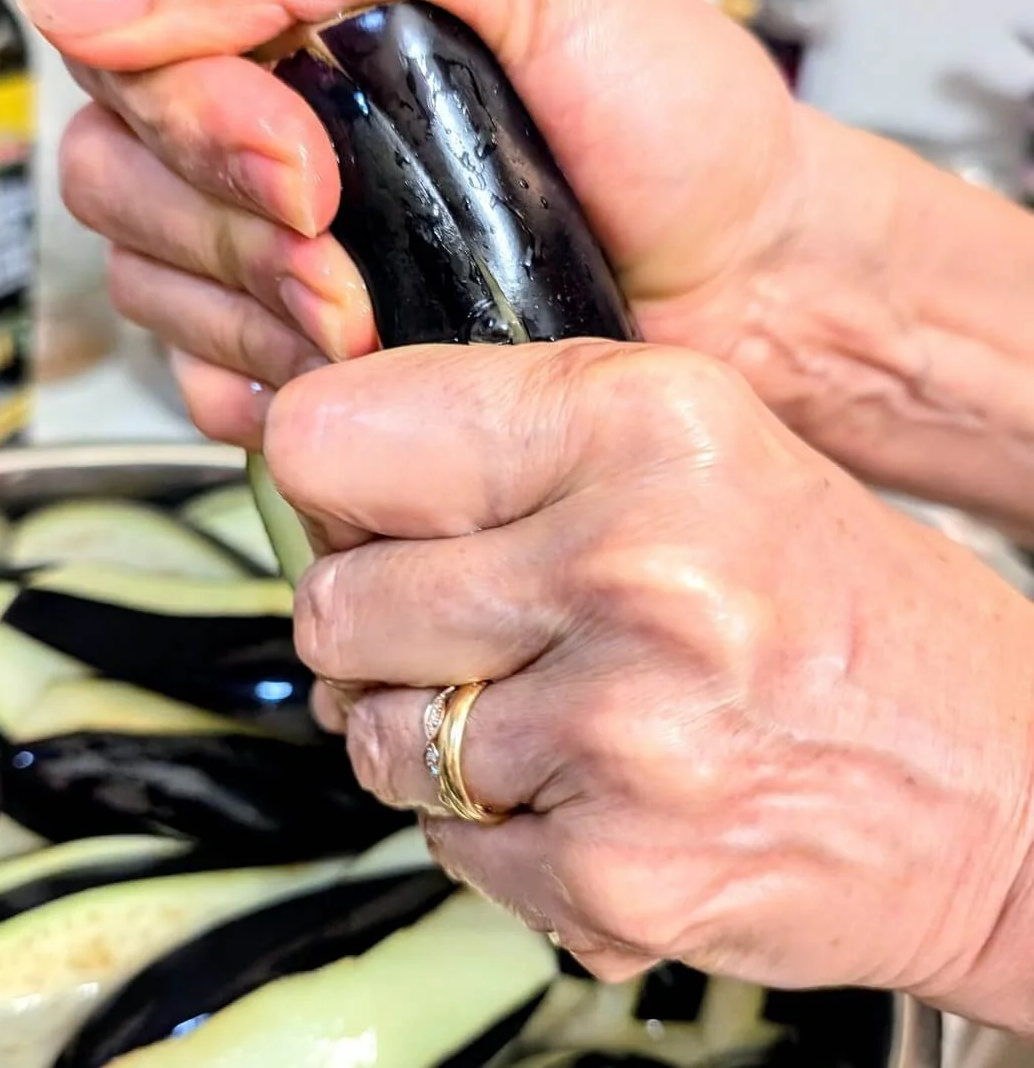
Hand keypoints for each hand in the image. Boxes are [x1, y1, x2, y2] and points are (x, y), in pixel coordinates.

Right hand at [23, 0, 800, 446]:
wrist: (740, 278)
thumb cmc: (666, 119)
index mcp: (303, 14)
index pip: (129, 59)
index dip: (198, 124)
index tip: (310, 168)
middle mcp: (280, 126)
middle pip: (120, 181)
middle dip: (232, 232)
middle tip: (342, 248)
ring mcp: (292, 250)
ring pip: (155, 286)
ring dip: (257, 314)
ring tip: (373, 317)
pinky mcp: (316, 354)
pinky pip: (206, 382)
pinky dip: (263, 387)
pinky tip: (351, 369)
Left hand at [265, 339, 1033, 1029]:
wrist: (1000, 790)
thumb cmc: (839, 613)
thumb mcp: (691, 455)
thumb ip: (507, 445)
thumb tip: (325, 484)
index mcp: (640, 423)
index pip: (333, 436)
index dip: (328, 483)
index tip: (357, 510)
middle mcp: (628, 562)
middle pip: (331, 601)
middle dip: (372, 626)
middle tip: (456, 627)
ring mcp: (617, 726)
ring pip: (374, 736)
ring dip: (431, 735)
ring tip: (542, 713)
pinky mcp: (611, 867)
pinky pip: (446, 843)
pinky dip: (494, 827)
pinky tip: (591, 789)